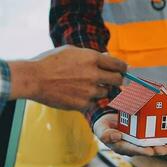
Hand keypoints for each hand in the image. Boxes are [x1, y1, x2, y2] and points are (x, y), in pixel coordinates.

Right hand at [9, 45, 126, 111]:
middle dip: (117, 80)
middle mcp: (94, 74)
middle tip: (112, 81)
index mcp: (93, 58)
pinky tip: (76, 94)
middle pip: (118, 80)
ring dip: (100, 90)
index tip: (123, 71)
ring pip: (106, 92)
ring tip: (85, 87)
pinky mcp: (83, 104)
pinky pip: (93, 103)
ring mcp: (90, 91)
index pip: (119, 65)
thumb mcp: (72, 51)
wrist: (33, 79)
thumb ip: (92, 55)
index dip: (123, 69)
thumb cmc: (50, 62)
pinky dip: (88, 100)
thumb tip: (107, 57)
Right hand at [93, 114, 166, 155]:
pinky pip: (158, 141)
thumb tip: (116, 136)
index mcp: (122, 146)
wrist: (110, 122)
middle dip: (157, 150)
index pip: (132, 149)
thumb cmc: (105, 127)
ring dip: (164, 149)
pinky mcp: (146, 137)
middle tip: (165, 150)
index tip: (150, 152)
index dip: (141, 150)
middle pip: (146, 150)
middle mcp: (133, 146)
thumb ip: (106, 134)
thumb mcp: (101, 129)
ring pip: (154, 147)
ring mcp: (141, 142)